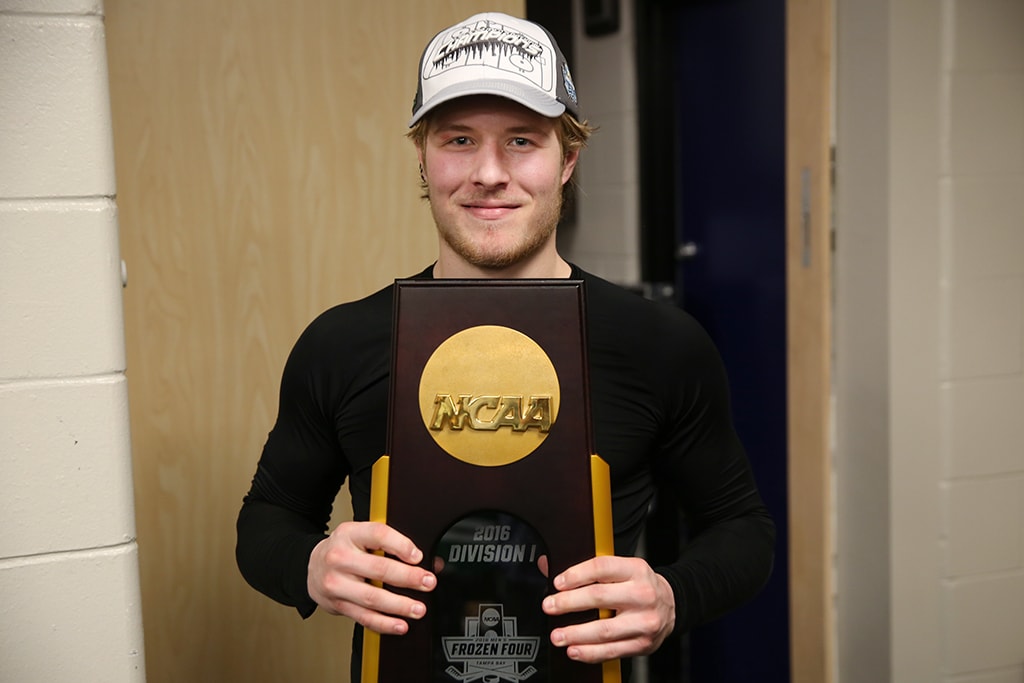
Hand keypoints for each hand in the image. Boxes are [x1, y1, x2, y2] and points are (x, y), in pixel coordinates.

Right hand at [307, 521, 436, 634]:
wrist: (312, 565)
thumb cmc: (344, 549)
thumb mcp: (362, 535)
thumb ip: (392, 543)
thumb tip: (429, 561)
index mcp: (350, 534)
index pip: (378, 536)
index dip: (401, 546)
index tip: (418, 556)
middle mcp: (340, 557)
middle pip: (379, 569)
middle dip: (408, 578)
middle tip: (427, 582)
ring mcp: (337, 583)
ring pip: (372, 597)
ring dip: (400, 605)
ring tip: (418, 608)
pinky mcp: (338, 604)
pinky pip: (364, 617)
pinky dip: (384, 624)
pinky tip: (400, 624)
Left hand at [541, 555, 675, 662]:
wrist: (671, 604)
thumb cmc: (640, 585)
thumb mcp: (621, 569)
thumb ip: (587, 569)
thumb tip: (547, 565)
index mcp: (636, 570)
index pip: (602, 568)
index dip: (576, 574)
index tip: (558, 583)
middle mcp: (642, 594)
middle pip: (599, 597)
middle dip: (568, 603)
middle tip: (550, 606)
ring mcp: (644, 621)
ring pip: (604, 629)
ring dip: (575, 634)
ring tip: (558, 635)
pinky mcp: (642, 643)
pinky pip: (611, 651)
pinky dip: (590, 652)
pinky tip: (575, 649)